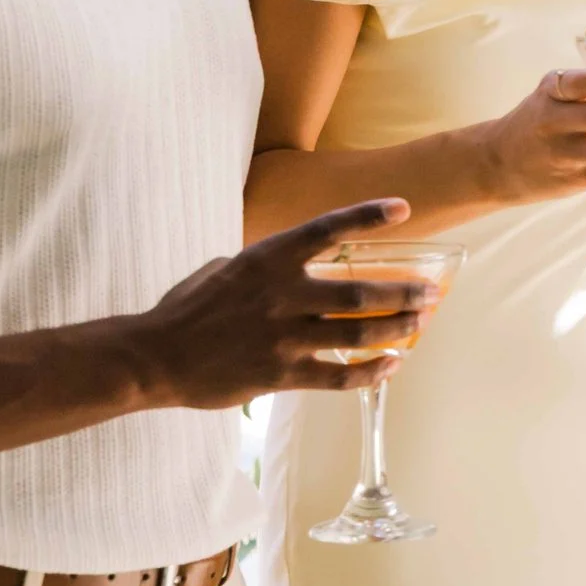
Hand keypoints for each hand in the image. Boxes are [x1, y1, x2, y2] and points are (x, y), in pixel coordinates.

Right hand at [133, 198, 439, 407]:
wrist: (154, 357)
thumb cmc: (187, 307)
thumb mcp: (225, 267)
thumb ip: (265, 262)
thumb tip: (296, 260)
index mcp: (267, 258)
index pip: (328, 229)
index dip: (368, 216)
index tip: (404, 209)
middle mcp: (282, 294)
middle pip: (360, 291)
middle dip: (404, 292)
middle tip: (431, 293)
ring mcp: (283, 336)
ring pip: (357, 333)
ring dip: (397, 329)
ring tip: (420, 324)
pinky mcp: (279, 374)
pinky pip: (337, 376)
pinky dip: (369, 372)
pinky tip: (390, 366)